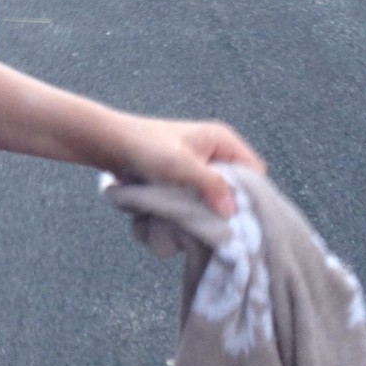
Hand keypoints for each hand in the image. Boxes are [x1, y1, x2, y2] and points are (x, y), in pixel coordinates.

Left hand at [111, 116, 265, 216]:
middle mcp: (216, 152)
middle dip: (228, 205)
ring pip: (217, 196)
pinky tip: (187, 219)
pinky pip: (200, 199)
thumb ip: (209, 184)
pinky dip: (195, 209)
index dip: (251, 193)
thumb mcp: (180, 165)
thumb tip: (232, 210)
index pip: (255, 171)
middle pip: (238, 186)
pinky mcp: (185, 179)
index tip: (241, 217)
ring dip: (209, 210)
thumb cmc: (146, 147)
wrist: (111, 144)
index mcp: (223, 140)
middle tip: (220, 225)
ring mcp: (201, 166)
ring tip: (200, 223)